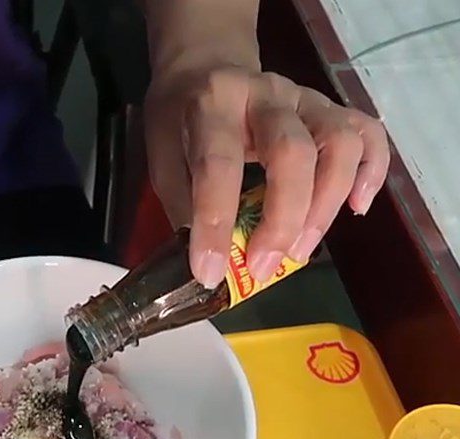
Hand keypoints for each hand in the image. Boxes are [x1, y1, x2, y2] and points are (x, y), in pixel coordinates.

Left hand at [145, 65, 389, 286]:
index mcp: (213, 105)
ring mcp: (305, 99)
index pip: (218, 165)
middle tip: (263, 268)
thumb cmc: (180, 121)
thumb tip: (213, 261)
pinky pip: (367, 134)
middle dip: (281, 221)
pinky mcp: (331, 109)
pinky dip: (371, 172)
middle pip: (292, 153)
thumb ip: (184, 203)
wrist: (207, 69)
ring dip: (325, 206)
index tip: (210, 273)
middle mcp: (266, 95)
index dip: (215, 225)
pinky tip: (356, 208)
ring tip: (299, 251)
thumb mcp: (162, 158)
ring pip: (339, 144)